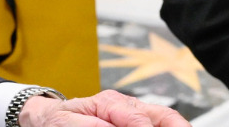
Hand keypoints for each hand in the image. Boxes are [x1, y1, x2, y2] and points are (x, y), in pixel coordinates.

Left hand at [19, 90, 188, 125]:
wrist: (50, 119)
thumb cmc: (59, 121)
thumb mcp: (67, 124)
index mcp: (110, 102)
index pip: (137, 117)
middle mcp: (127, 106)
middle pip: (162, 114)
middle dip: (178, 126)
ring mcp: (133, 115)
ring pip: (164, 119)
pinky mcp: (135, 123)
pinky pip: (157, 124)